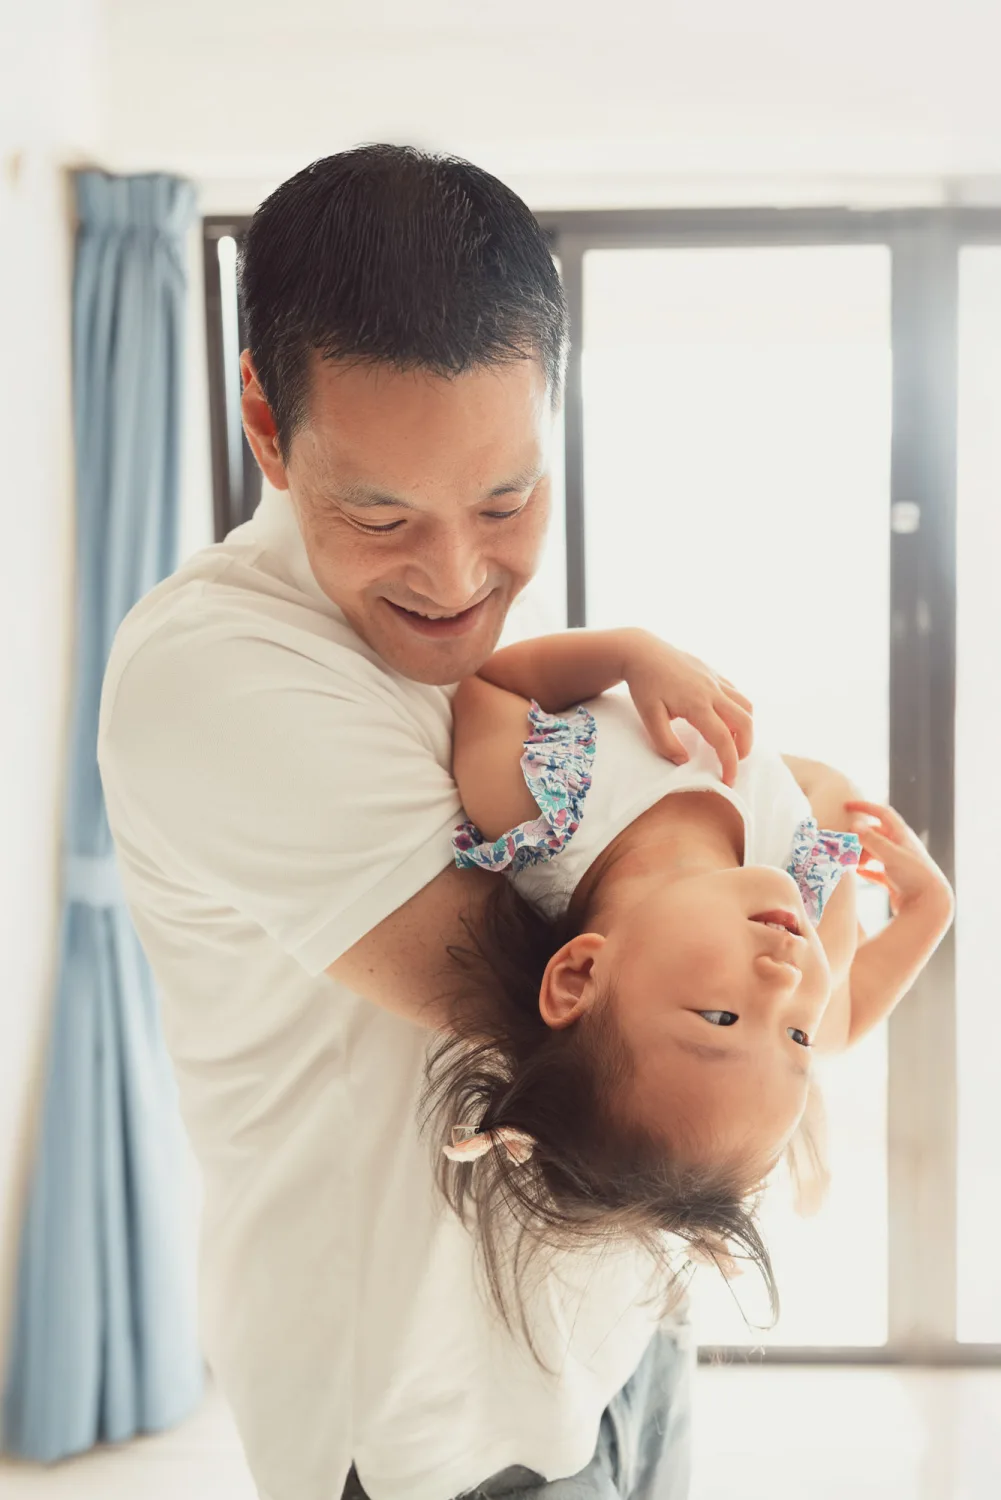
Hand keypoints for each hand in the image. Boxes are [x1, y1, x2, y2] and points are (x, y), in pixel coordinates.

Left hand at [620, 630, 752, 786]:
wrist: (642, 651)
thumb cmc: (644, 684)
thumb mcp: (648, 716)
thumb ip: (665, 742)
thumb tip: (684, 761)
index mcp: (697, 704)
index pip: (722, 739)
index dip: (729, 763)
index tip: (728, 780)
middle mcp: (712, 691)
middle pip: (745, 722)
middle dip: (745, 747)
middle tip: (733, 761)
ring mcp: (716, 680)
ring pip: (745, 706)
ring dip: (745, 727)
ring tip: (731, 741)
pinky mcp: (714, 673)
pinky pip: (736, 694)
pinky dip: (738, 710)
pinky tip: (724, 718)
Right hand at [844, 799, 954, 925]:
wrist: (930, 905)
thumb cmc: (915, 876)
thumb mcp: (891, 855)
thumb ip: (872, 840)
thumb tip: (854, 825)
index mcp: (902, 836)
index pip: (883, 813)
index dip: (866, 807)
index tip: (847, 806)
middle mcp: (901, 847)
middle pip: (876, 835)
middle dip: (858, 838)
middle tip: (843, 844)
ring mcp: (899, 864)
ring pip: (875, 853)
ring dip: (861, 855)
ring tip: (849, 862)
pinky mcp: (896, 881)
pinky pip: (877, 872)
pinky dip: (866, 871)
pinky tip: (857, 873)